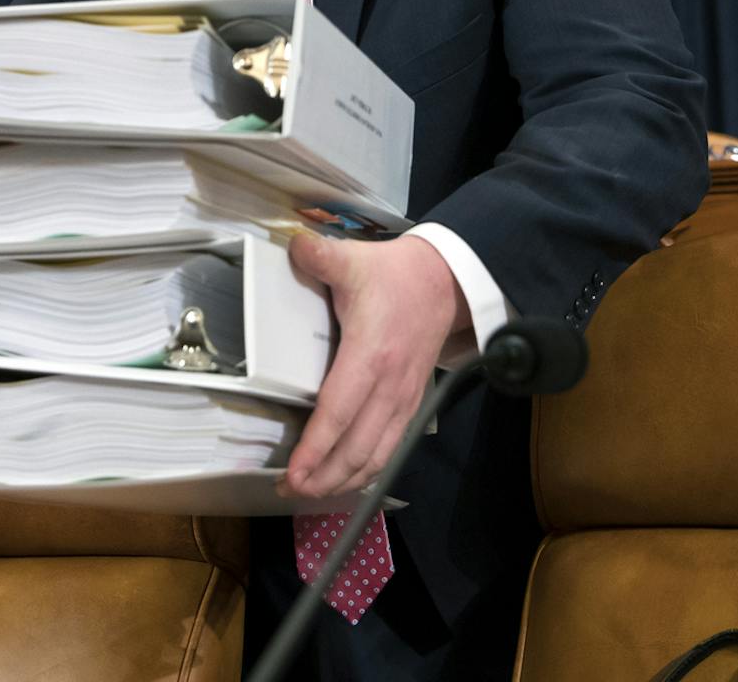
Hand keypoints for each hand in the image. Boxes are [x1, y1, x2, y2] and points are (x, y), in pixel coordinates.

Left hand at [279, 232, 471, 498]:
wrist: (447, 281)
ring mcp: (403, 398)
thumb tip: (291, 245)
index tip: (292, 473)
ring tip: (312, 493)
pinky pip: (390, 447)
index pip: (338, 412)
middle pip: (356, 448)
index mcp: (370, 354)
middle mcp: (389, 386)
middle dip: (323, 477)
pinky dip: (368, 470)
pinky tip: (348, 480)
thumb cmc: (396, 275)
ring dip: (344, 481)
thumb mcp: (355, 259)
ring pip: (376, 455)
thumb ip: (319, 255)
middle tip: (290, 490)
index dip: (315, 448)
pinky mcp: (412, 402)